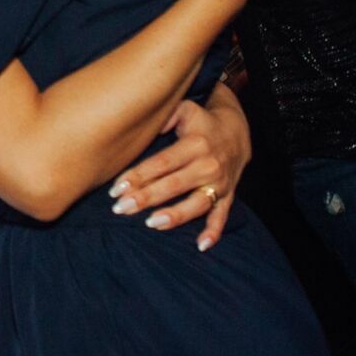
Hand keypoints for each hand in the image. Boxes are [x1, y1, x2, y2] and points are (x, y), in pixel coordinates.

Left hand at [109, 93, 250, 252]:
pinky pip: (221, 216)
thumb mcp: (184, 110)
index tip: (117, 187)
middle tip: (121, 208)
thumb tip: (142, 127)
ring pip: (196, 204)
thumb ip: (164, 117)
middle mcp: (208, 165)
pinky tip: (201, 246)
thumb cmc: (200, 122)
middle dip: (146, 198)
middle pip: (173, 185)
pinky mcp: (228, 196)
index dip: (139, 175)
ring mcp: (219, 183)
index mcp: (194, 145)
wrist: (237, 132)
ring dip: (175, 216)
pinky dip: (214, 232)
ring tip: (151, 223)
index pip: (162, 163)